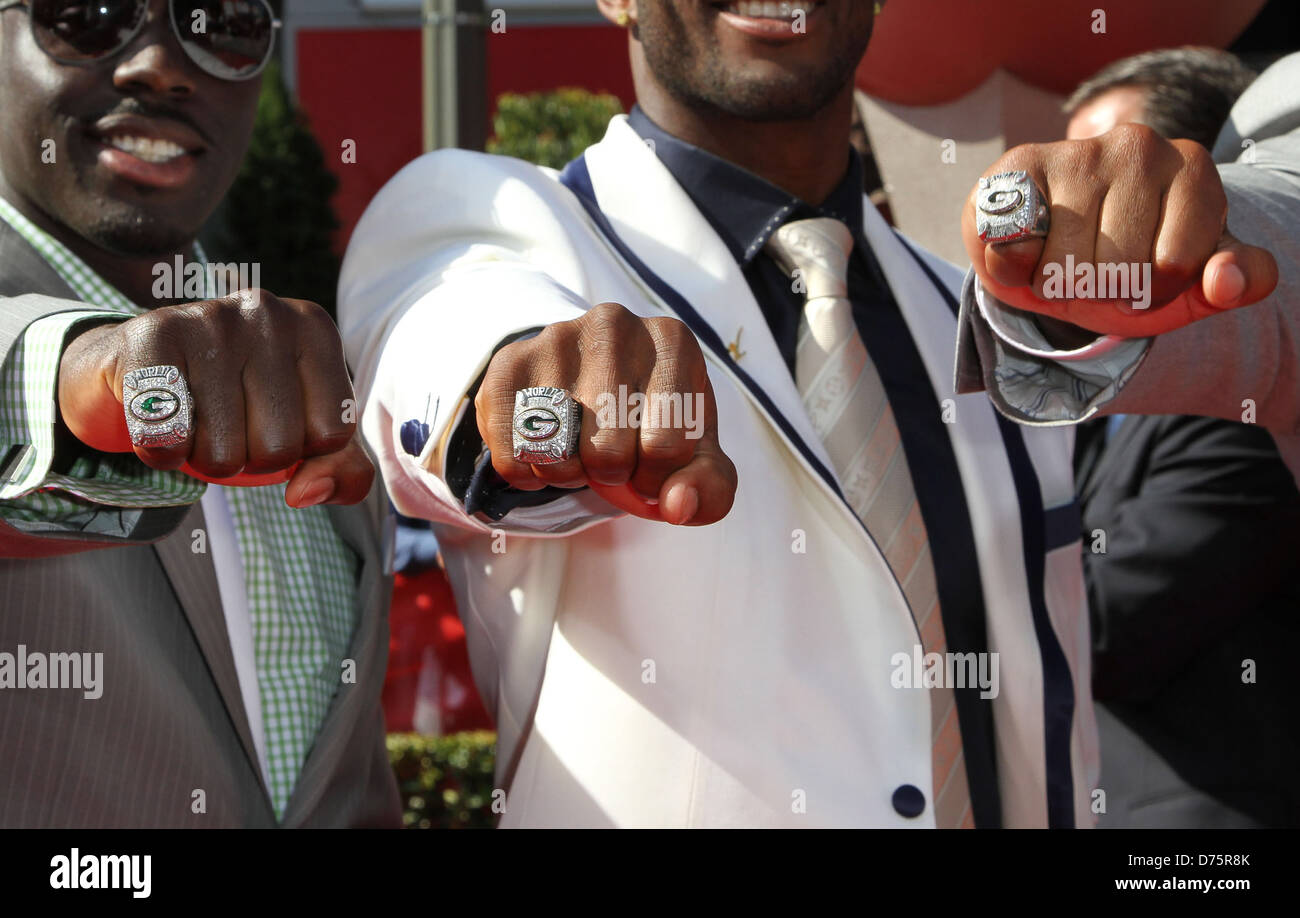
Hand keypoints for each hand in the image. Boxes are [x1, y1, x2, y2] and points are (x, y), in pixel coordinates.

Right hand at [57, 290, 373, 507]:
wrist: (136, 365)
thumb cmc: (236, 402)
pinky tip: (161, 425)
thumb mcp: (304, 432)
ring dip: (204, 457)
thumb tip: (305, 493)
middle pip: (280, 447)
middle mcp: (268, 313)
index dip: (301, 448)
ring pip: (223, 451)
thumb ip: (340, 471)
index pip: (334, 434)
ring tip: (195, 421)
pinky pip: (167, 437)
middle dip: (251, 457)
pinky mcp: (152, 335)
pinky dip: (162, 452)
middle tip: (228, 424)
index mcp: (315, 330)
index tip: (275, 420)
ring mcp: (209, 318)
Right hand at [475, 303, 737, 525]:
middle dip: (613, 476)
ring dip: (569, 475)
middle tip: (613, 454)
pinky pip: (512, 455)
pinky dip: (529, 473)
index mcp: (672, 342)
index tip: (651, 463)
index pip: (666, 449)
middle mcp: (615, 325)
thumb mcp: (694, 454)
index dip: (658, 479)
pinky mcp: (509, 363)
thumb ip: (709, 487)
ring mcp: (556, 339)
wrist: (588, 385)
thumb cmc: (652, 421)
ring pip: (558, 455)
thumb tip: (678, 507)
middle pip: (609, 454)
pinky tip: (546, 448)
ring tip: (580, 449)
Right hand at [962, 123, 1278, 336]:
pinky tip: (1025, 249)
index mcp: (1193, 169)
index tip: (1147, 275)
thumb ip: (1237, 282)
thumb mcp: (1192, 283)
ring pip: (1064, 266)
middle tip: (1096, 268)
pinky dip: (1011, 269)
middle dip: (1102, 289)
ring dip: (1056, 283)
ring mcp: (1077, 152)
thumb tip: (1227, 281)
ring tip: (1060, 258)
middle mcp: (1139, 146)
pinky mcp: (1019, 166)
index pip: (1172, 265)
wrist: (1057, 247)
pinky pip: (1013, 248)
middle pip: (1117, 267)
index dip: (1152, 293)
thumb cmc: (1131, 264)